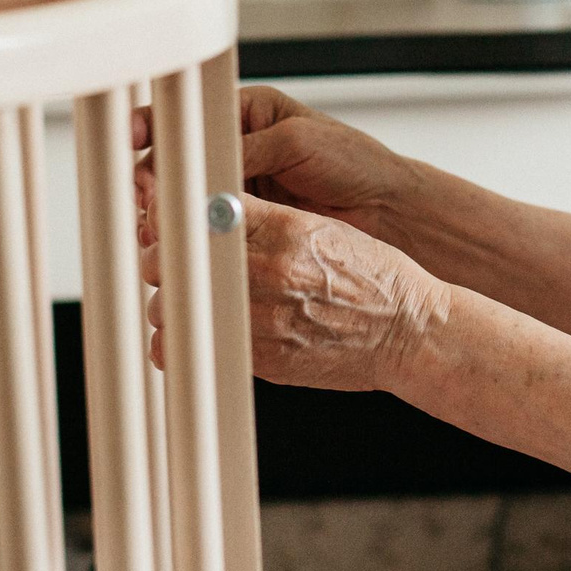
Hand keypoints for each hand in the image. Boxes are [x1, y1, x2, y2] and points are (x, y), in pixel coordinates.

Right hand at [133, 84, 414, 245]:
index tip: (131, 139)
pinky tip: (187, 240)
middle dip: (156, 178)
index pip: (189, 117)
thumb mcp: (296, 141)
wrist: (388, 210)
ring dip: (171, 211)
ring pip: (189, 197)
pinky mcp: (248, 223)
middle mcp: (238, 150)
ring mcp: (241, 188)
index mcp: (247, 115)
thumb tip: (201, 169)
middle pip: (180, 161)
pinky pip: (210, 225)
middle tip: (146, 196)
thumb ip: (245, 149)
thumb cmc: (354, 161)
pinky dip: (195, 234)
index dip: (156, 127)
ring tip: (159, 223)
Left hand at [144, 195, 446, 390]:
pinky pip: (194, 351)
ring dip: (170, 302)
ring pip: (174, 308)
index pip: (198, 212)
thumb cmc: (374, 277)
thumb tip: (204, 213)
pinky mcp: (261, 359)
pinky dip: (179, 343)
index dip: (169, 215)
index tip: (160, 218)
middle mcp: (270, 273)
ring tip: (183, 299)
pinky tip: (187, 334)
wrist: (410, 331)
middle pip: (176, 259)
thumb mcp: (322, 227)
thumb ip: (262, 219)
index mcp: (284, 230)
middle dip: (161, 258)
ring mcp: (263, 320)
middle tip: (165, 259)